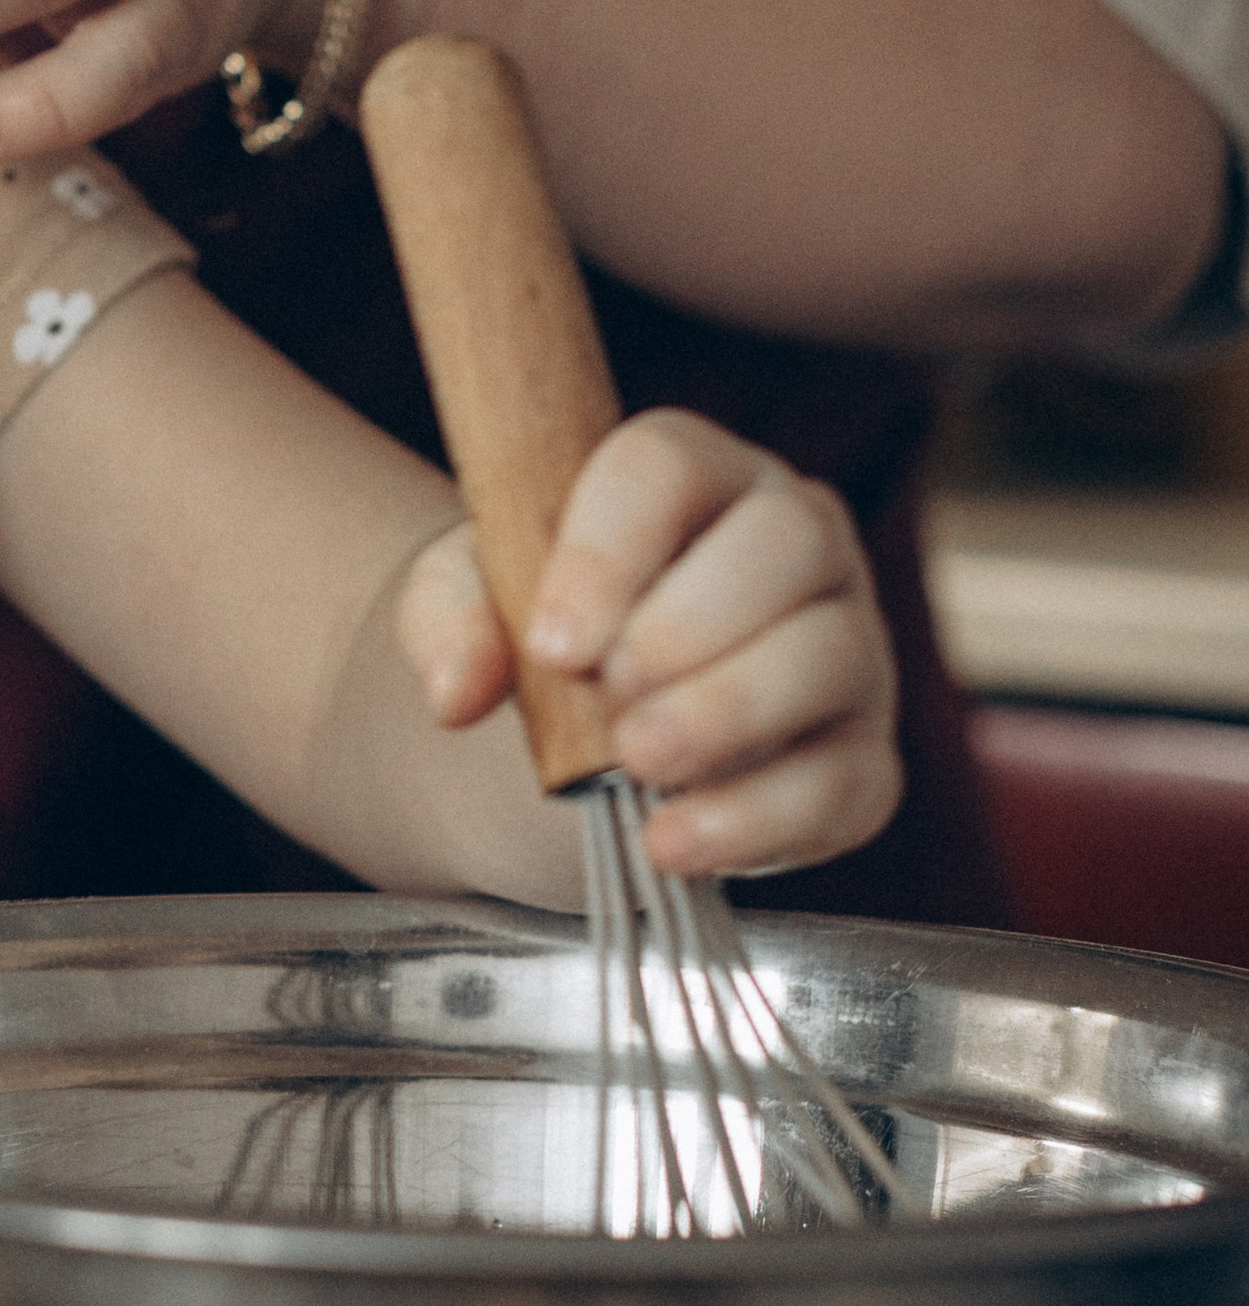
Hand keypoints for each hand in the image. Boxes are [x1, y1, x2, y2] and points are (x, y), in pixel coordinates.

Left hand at [394, 412, 901, 879]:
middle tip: (608, 692)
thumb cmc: (547, 639)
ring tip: (637, 761)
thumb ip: (448, 622)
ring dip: (729, 712)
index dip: (610, 552)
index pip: (667, 467)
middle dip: (692, 622)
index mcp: (697, 477)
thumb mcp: (469, 609)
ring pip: (834, 653)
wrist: (585, 744)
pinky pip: (843, 783)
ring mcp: (846, 651)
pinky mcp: (858, 761)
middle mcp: (794, 544)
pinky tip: (672, 839)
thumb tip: (457, 687)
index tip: (552, 643)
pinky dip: (757, 819)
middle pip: (790, 537)